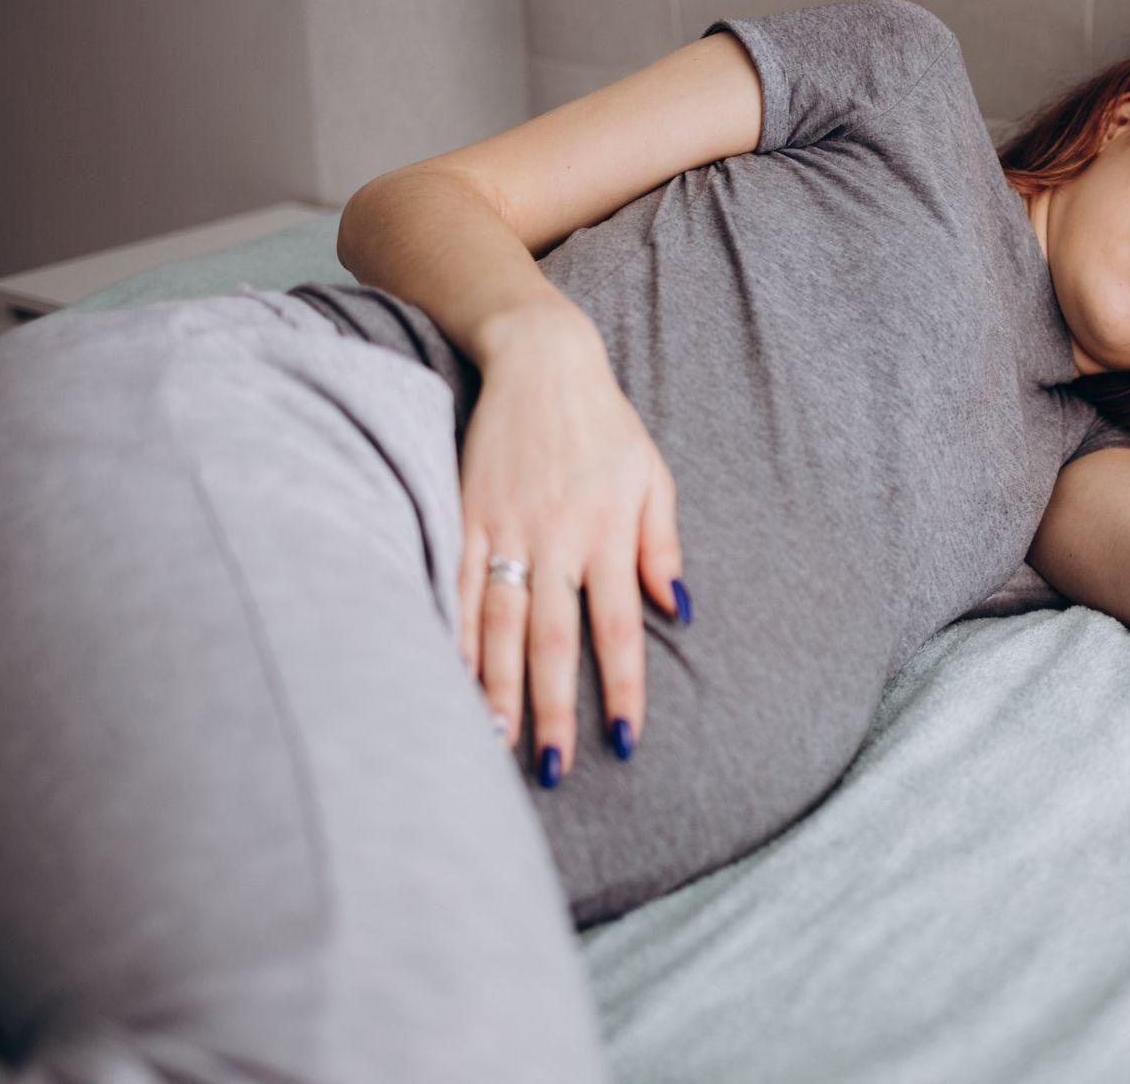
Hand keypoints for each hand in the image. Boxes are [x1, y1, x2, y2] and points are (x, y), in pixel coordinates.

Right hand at [454, 318, 687, 781]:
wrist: (539, 360)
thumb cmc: (605, 425)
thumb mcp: (652, 477)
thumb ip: (661, 545)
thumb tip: (679, 609)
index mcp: (606, 534)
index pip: (618, 628)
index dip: (622, 687)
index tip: (624, 742)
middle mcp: (555, 539)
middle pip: (553, 640)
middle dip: (553, 708)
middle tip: (553, 769)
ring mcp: (503, 529)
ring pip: (499, 624)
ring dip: (497, 688)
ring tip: (495, 744)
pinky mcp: (464, 516)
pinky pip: (456, 588)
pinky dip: (454, 637)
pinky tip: (450, 681)